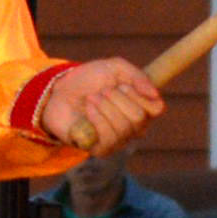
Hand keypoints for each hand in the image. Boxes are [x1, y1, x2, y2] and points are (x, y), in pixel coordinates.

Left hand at [34, 59, 164, 159]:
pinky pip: (109, 138)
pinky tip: (88, 109)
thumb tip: (155, 94)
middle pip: (139, 118)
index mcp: (141, 107)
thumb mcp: (115, 68)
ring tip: (92, 98)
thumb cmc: (88, 80)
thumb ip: (138, 76)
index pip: (157, 108)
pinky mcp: (101, 149)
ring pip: (124, 128)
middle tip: (103, 91)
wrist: (59, 90)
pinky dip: (97, 118)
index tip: (123, 85)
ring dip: (105, 107)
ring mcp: (119, 140)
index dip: (140, 95)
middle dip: (118, 99)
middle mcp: (134, 127)